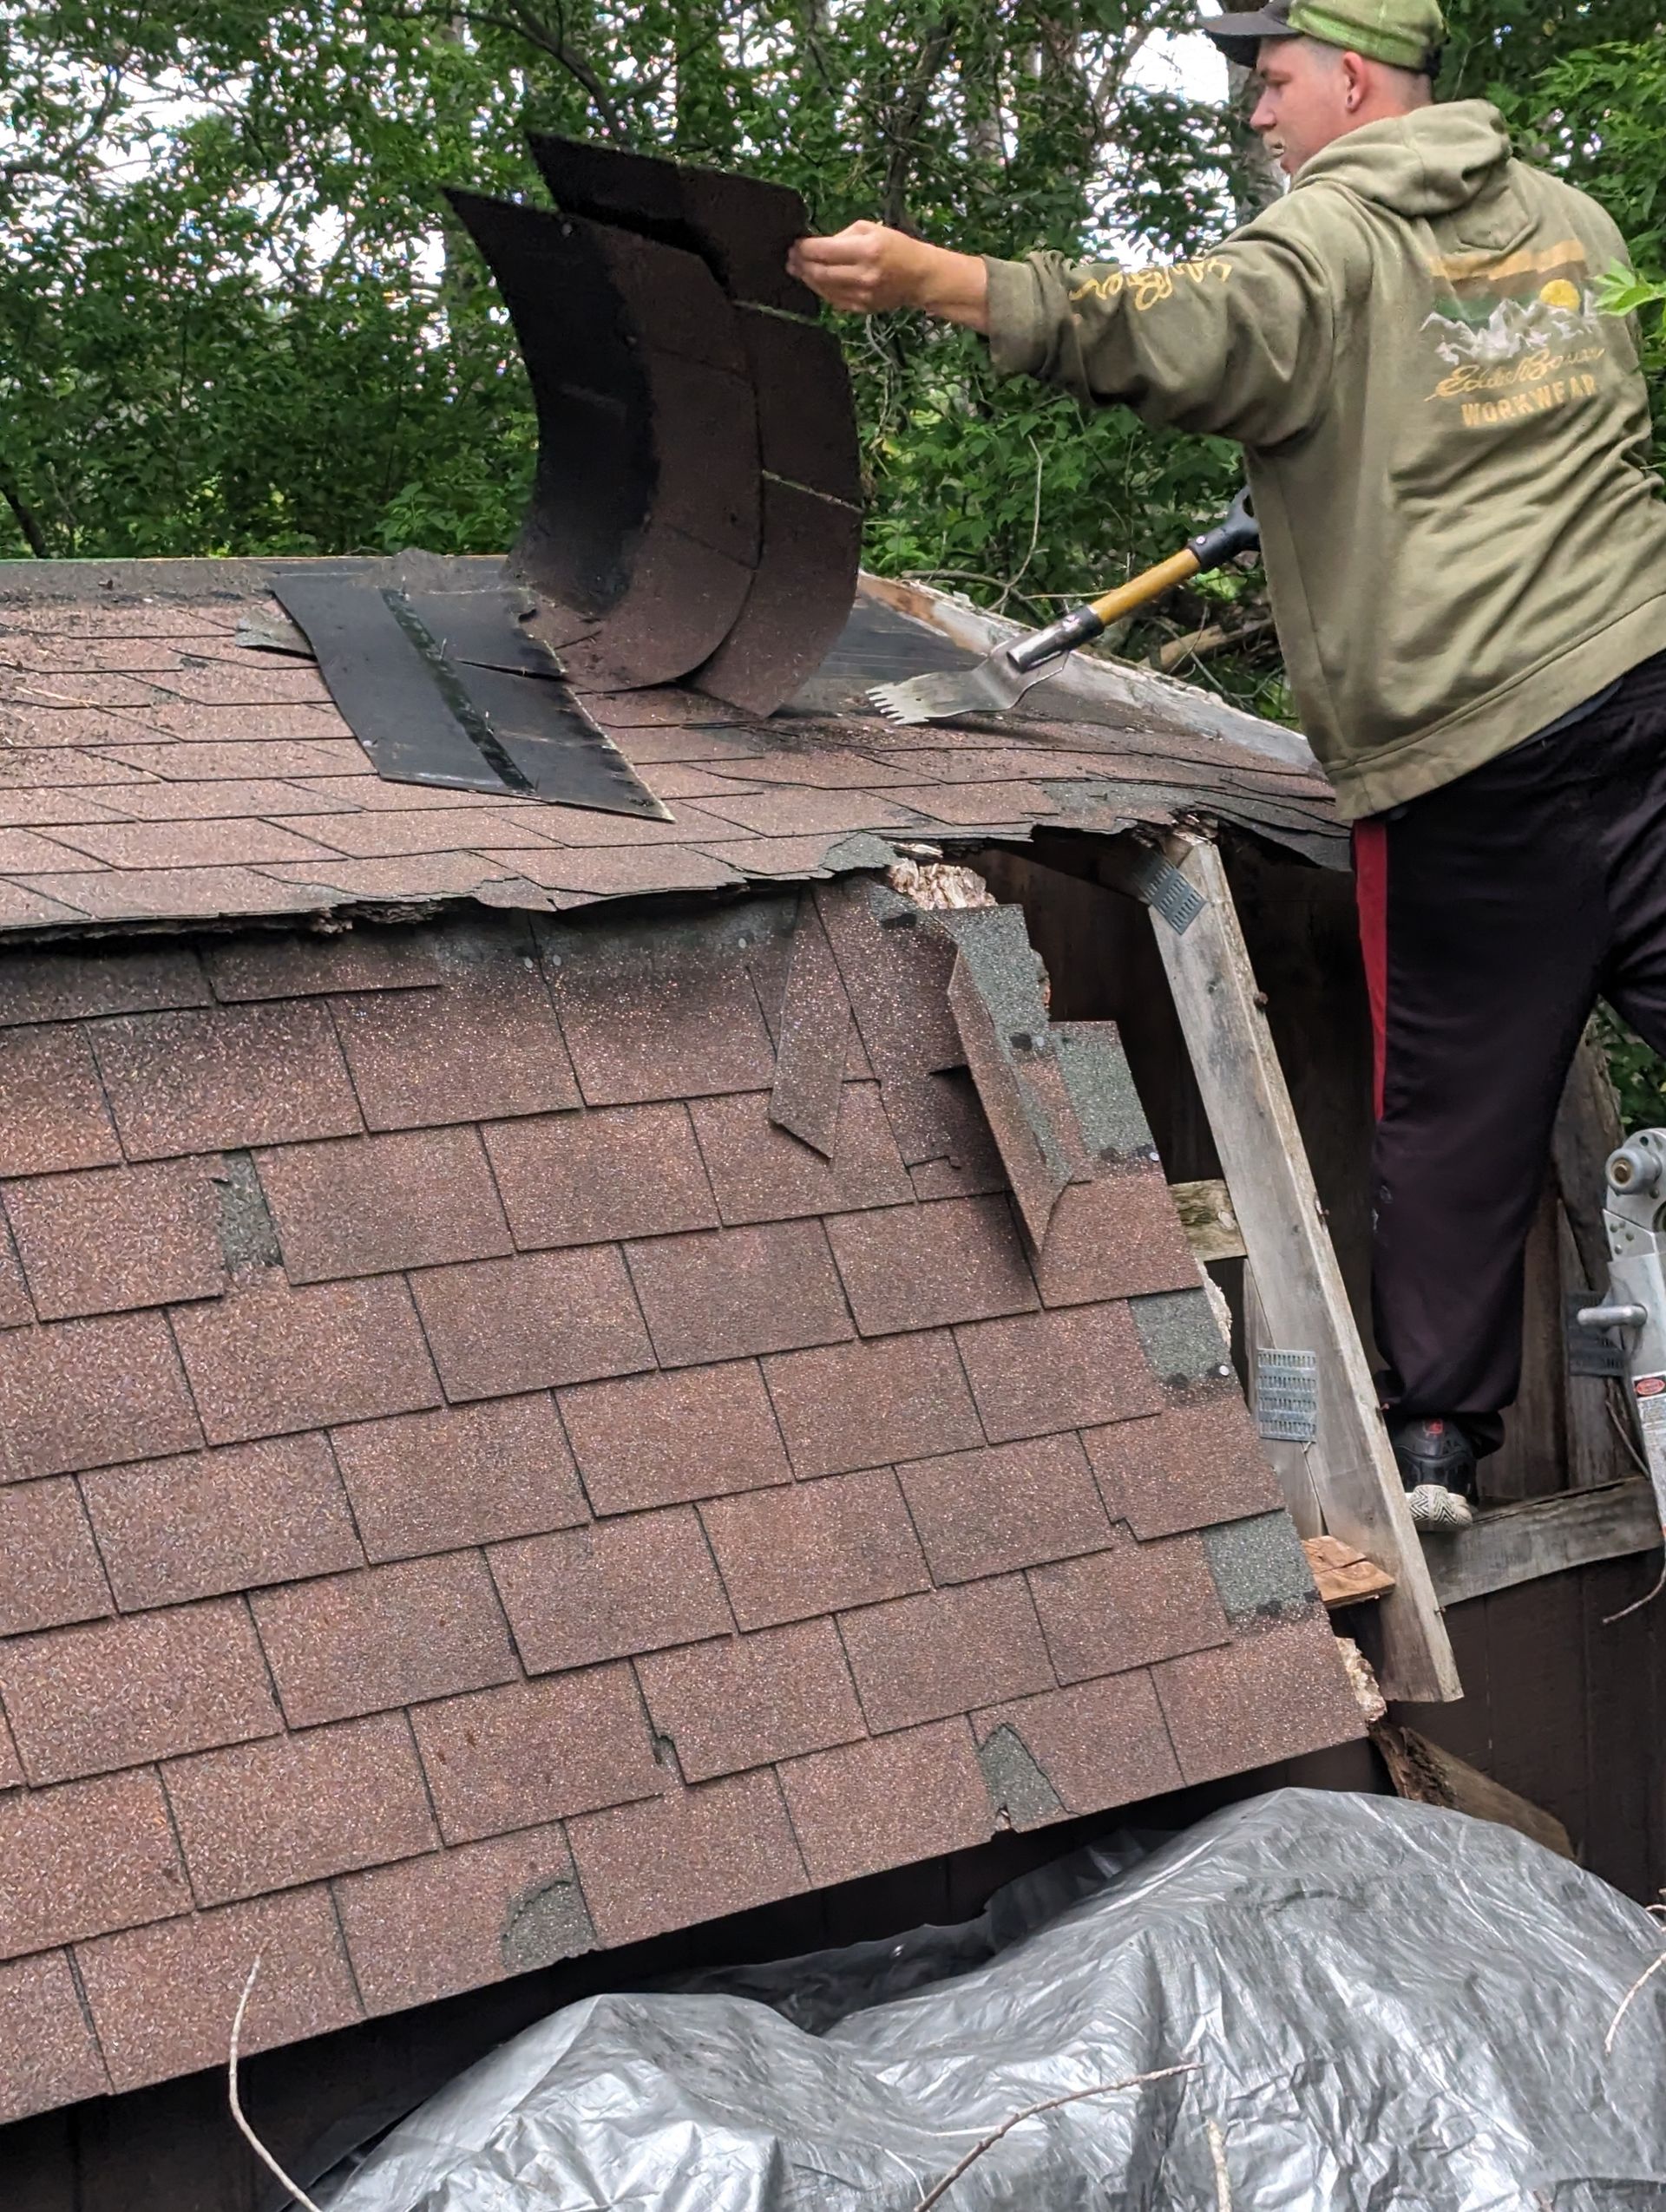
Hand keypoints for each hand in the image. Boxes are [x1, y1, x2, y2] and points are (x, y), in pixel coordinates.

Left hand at [787, 221, 989, 328]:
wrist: (919, 276)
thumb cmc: (896, 246)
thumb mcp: (871, 229)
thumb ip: (842, 236)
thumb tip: (817, 246)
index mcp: (866, 250)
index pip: (824, 250)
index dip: (804, 248)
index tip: (795, 244)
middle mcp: (863, 274)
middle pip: (820, 272)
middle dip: (801, 264)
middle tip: (789, 258)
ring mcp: (862, 295)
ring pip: (824, 289)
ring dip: (807, 278)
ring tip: (797, 269)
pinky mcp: (861, 308)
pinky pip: (833, 300)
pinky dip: (820, 290)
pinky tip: (814, 281)